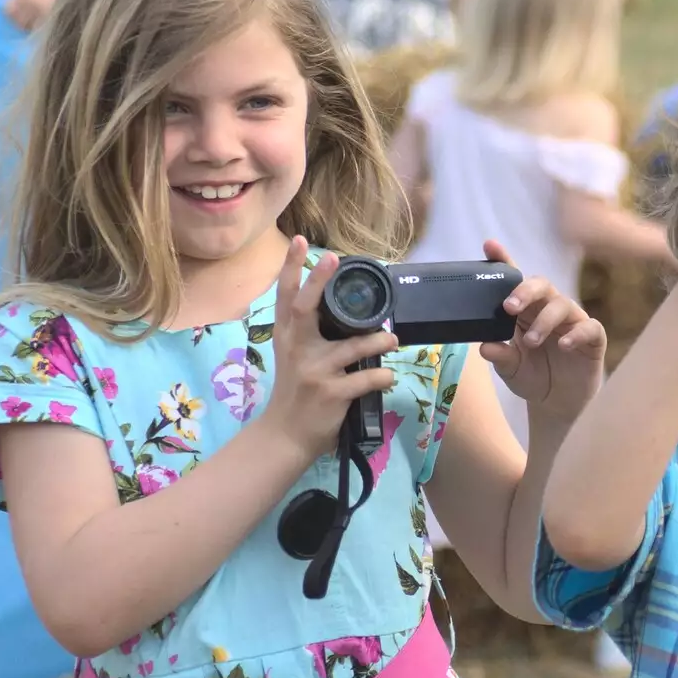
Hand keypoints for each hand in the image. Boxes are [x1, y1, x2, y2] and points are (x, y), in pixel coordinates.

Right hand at [260, 237, 398, 464]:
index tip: (299, 241)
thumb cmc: (294, 392)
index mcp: (286, 337)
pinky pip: (366, 379)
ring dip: (377, 343)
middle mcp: (296, 350)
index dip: (291, 268)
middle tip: (331, 258)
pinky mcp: (331, 393)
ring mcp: (314, 372)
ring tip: (392, 340)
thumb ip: (307, 332)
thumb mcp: (291, 357)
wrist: (285, 435)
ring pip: (351, 347)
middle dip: (317, 281)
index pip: (285, 297)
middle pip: (304, 309)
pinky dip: (383, 377)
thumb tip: (337, 305)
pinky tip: (388, 377)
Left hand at [478, 240, 606, 423]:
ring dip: (544, 321)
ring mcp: (572, 322)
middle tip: (509, 307)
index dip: (504, 261)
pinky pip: (589, 326)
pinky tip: (563, 345)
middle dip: (525, 290)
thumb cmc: (533, 377)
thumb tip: (485, 346)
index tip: (490, 245)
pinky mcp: (592, 338)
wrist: (558, 404)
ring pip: (562, 303)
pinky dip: (576, 333)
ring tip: (531, 342)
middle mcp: (548, 310)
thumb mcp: (510, 369)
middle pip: (541, 284)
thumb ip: (500, 356)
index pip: (515, 282)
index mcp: (525, 312)